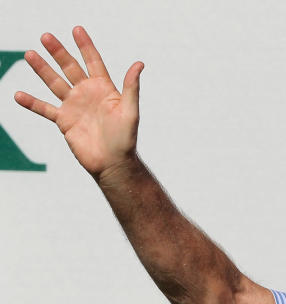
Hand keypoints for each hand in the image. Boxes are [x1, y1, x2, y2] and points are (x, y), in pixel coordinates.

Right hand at [14, 26, 143, 177]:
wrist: (113, 163)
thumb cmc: (126, 139)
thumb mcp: (130, 111)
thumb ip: (131, 87)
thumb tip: (139, 63)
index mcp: (104, 89)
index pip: (93, 62)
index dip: (85, 46)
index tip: (77, 29)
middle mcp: (87, 94)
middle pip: (70, 68)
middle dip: (59, 52)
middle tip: (46, 36)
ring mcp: (74, 106)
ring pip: (54, 83)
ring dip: (42, 69)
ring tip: (30, 54)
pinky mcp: (64, 121)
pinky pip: (44, 109)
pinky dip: (32, 103)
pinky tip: (18, 95)